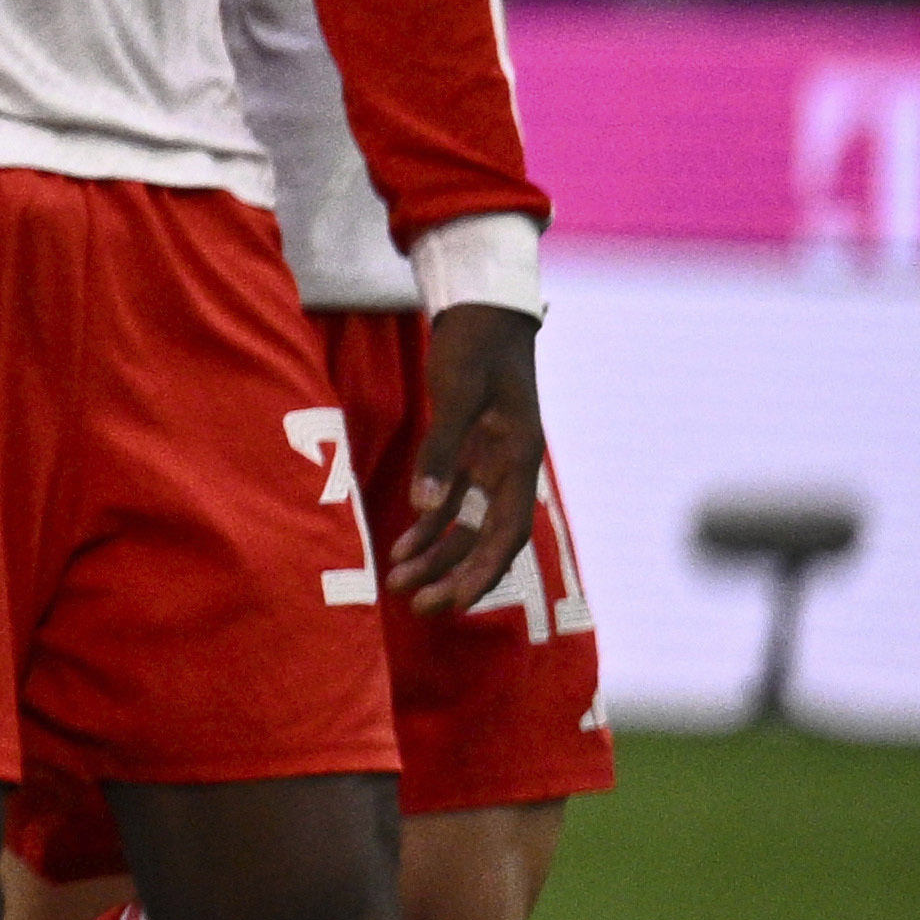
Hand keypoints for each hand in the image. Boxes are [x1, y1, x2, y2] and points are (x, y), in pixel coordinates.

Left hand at [388, 302, 545, 619]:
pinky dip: (428, 527)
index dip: (483, 573)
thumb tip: (425, 508)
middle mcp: (508, 470)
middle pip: (486, 541)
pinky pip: (450, 504)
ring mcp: (487, 464)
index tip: (456, 604)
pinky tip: (401, 550)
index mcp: (519, 459)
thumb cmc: (474, 347)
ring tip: (400, 585)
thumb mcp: (457, 394)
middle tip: (418, 608)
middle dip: (455, 578)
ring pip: (466, 527)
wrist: (482, 311)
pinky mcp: (466, 454)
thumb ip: (441, 451)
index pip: (506, 533)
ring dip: (436, 557)